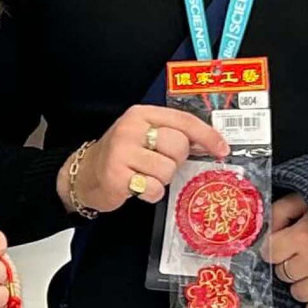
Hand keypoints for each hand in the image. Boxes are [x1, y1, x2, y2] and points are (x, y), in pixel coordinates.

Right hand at [64, 104, 227, 213]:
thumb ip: (175, 135)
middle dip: (176, 161)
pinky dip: (150, 193)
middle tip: (159, 164)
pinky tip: (137, 187)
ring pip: (167, 170)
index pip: (183, 120)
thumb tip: (212, 143)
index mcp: (142, 115)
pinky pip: (152, 188)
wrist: (85, 175)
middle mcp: (131, 129)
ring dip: (161, 180)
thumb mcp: (146, 136)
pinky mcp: (116, 176)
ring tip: (144, 176)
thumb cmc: (123, 156)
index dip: (206, 136)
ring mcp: (122, 152)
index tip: (222, 149)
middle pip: (178, 146)